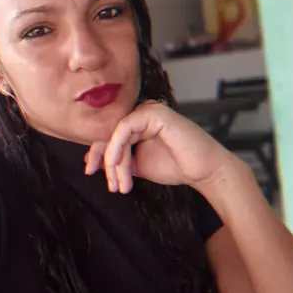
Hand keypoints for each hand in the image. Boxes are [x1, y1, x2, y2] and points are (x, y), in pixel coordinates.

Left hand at [85, 100, 232, 192]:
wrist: (202, 170)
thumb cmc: (175, 165)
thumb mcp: (137, 164)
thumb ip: (118, 158)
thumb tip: (93, 160)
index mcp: (137, 121)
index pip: (108, 132)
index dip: (97, 152)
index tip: (90, 171)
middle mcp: (141, 111)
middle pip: (108, 131)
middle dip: (102, 158)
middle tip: (106, 181)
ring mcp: (148, 109)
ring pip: (115, 133)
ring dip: (114, 161)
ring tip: (120, 183)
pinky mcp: (154, 113)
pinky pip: (124, 128)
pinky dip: (117, 149)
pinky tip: (118, 166)